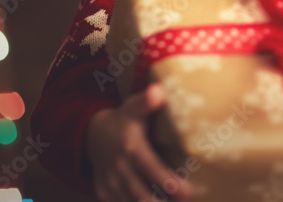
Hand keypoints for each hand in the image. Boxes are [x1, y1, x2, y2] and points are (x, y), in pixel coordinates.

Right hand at [85, 83, 192, 201]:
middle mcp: (119, 169)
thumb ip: (147, 101)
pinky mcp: (104, 194)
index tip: (189, 191)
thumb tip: (160, 90)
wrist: (93, 134)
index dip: (169, 182)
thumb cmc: (124, 119)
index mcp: (130, 148)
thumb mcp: (133, 107)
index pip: (151, 168)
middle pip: (141, 195)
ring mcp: (110, 184)